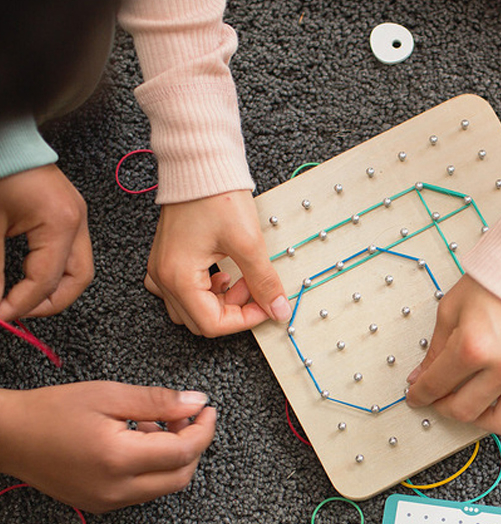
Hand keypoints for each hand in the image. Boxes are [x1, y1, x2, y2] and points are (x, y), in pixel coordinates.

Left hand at [0, 164, 93, 320]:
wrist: (4, 138)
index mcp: (61, 222)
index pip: (46, 280)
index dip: (22, 304)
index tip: (0, 314)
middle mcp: (77, 221)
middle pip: (77, 280)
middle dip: (48, 302)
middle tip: (18, 312)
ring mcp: (77, 217)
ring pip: (78, 270)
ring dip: (54, 289)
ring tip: (24, 298)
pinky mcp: (69, 214)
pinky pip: (71, 253)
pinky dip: (53, 270)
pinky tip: (31, 276)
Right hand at [0, 382, 216, 512]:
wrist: (8, 436)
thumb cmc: (52, 411)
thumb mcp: (109, 395)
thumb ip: (158, 402)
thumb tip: (197, 403)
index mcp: (119, 460)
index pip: (183, 452)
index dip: (203, 430)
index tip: (208, 410)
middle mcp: (117, 490)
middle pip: (181, 475)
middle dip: (193, 445)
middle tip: (185, 416)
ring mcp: (108, 502)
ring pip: (165, 486)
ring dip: (174, 457)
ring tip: (156, 424)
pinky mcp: (101, 505)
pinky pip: (144, 491)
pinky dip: (154, 468)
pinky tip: (139, 442)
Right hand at [144, 190, 289, 336]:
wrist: (199, 161)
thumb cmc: (216, 194)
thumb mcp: (248, 243)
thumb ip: (264, 282)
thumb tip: (278, 309)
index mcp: (178, 277)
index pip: (212, 325)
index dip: (245, 320)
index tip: (265, 305)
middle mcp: (163, 277)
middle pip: (201, 321)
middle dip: (233, 310)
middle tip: (253, 287)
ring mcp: (161, 268)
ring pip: (192, 309)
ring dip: (220, 302)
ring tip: (239, 277)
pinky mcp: (167, 259)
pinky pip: (182, 292)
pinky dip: (205, 291)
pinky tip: (222, 272)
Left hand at [405, 275, 500, 434]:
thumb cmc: (498, 280)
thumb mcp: (452, 310)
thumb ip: (436, 350)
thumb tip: (421, 377)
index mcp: (473, 347)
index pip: (436, 387)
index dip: (420, 395)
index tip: (417, 397)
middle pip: (465, 411)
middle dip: (445, 407)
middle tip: (441, 398)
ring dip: (482, 419)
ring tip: (474, 405)